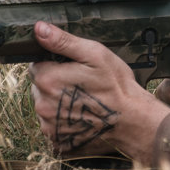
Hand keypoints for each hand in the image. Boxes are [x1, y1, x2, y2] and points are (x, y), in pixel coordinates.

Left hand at [29, 21, 169, 163]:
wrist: (132, 120)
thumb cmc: (116, 86)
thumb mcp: (94, 54)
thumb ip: (63, 41)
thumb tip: (39, 29)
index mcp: (48, 79)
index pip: (37, 65)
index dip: (56, 63)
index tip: (75, 68)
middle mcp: (42, 105)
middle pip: (41, 86)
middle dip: (57, 82)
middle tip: (83, 83)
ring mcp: (49, 125)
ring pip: (47, 106)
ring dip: (60, 102)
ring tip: (86, 100)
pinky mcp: (58, 140)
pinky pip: (54, 125)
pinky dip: (66, 119)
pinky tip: (84, 115)